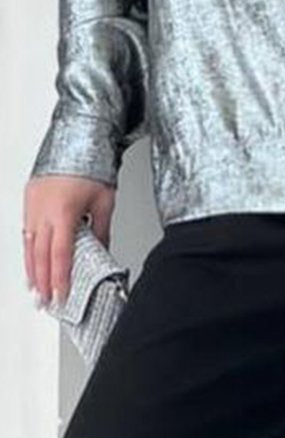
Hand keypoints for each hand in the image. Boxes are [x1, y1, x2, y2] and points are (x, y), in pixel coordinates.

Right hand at [22, 175, 115, 306]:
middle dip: (42, 281)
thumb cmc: (93, 164)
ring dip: (32, 269)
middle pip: (40, 254)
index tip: (61, 296)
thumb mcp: (105, 200)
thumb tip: (102, 251)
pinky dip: (28, 249)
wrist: (78, 136)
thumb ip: (101, 230)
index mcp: (64, 212)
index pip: (60, 255)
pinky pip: (26, 230)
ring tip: (35, 289)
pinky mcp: (29, 197)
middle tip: (45, 301)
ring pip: (29, 244)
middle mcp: (43, 210)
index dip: (60, 279)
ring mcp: (32, 204)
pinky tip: (31, 261)